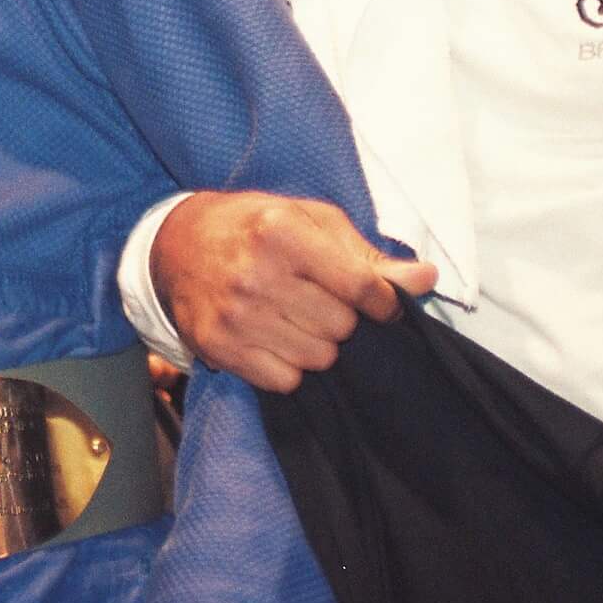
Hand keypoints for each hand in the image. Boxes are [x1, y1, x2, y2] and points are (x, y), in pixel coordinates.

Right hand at [153, 192, 435, 392]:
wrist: (176, 244)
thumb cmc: (255, 227)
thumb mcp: (311, 221)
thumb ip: (369, 256)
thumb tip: (426, 279)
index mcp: (282, 233)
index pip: (362, 288)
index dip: (382, 303)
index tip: (377, 303)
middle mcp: (256, 275)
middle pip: (342, 328)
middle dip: (340, 319)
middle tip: (315, 299)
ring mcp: (234, 314)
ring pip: (317, 358)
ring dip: (315, 343)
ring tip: (292, 316)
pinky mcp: (216, 346)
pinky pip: (284, 380)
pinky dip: (287, 366)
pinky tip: (271, 337)